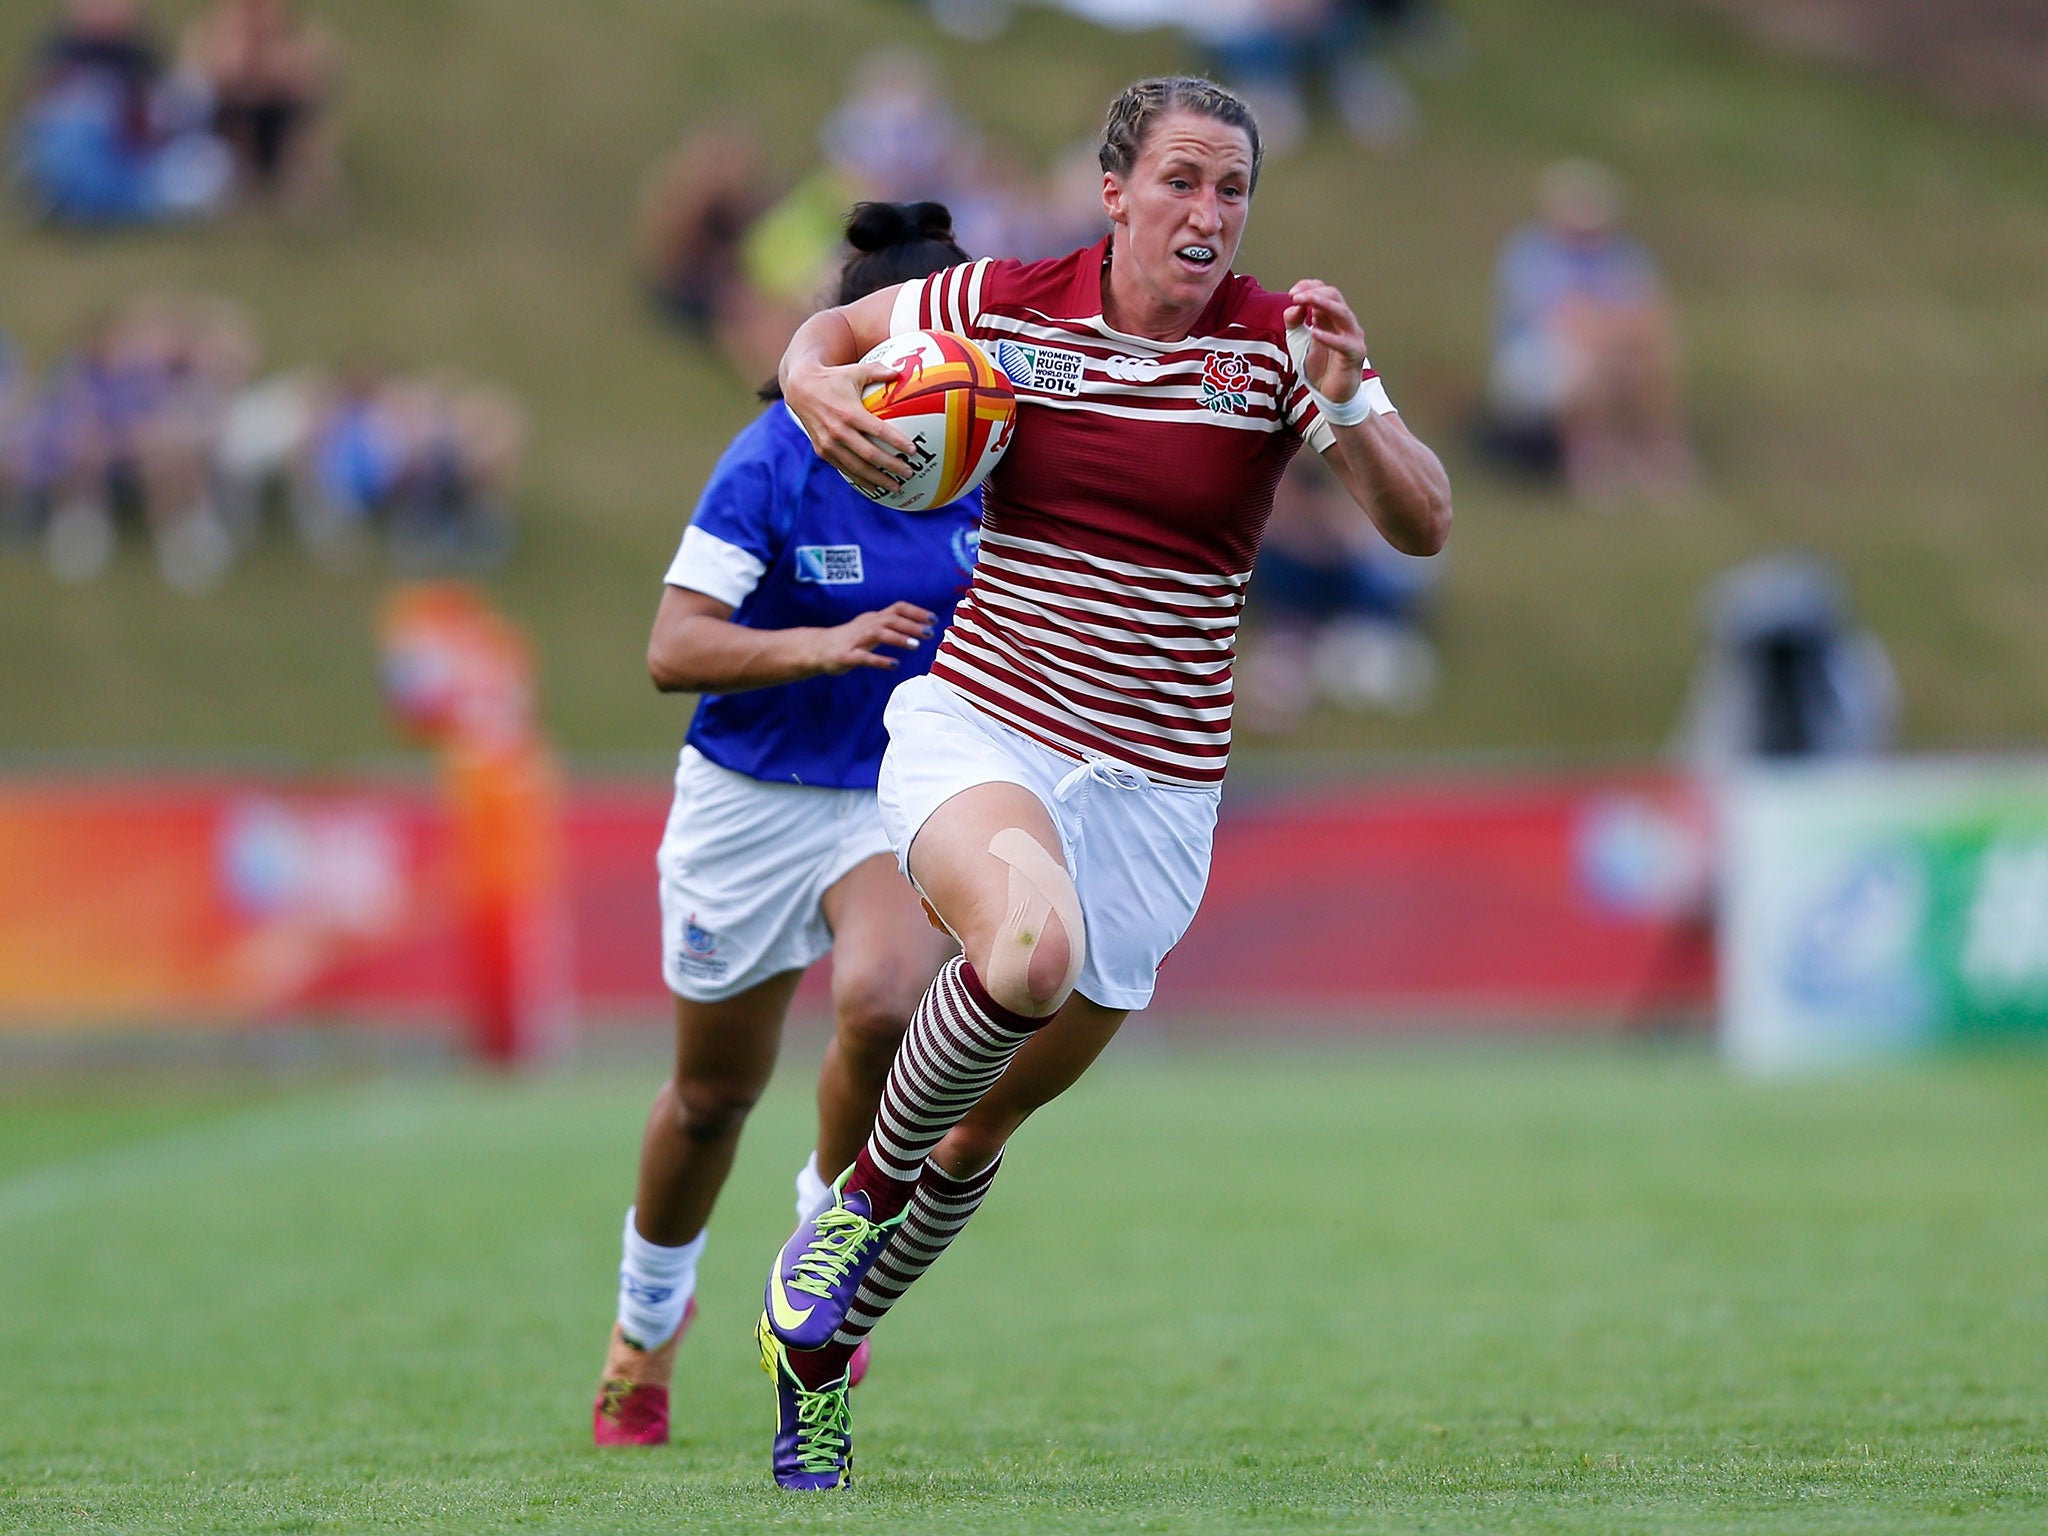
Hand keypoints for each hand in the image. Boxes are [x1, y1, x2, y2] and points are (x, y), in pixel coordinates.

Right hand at [785, 355, 920, 495]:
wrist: (800, 389)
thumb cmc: (833, 379)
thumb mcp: (855, 371)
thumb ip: (878, 371)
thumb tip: (899, 373)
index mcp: (849, 413)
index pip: (879, 431)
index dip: (897, 442)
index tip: (913, 450)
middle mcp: (839, 431)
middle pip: (871, 455)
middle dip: (892, 466)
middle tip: (909, 473)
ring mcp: (829, 443)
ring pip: (857, 467)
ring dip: (878, 479)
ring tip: (896, 487)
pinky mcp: (822, 451)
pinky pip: (844, 469)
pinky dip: (860, 479)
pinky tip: (875, 486)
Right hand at [808, 600, 935, 674]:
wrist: (817, 649)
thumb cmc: (849, 640)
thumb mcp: (870, 628)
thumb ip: (890, 626)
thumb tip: (918, 628)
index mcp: (873, 618)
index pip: (897, 608)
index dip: (916, 612)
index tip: (933, 619)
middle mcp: (866, 625)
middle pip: (891, 619)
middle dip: (912, 625)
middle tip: (930, 633)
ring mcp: (856, 640)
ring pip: (879, 634)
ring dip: (899, 638)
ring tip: (916, 646)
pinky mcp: (847, 656)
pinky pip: (865, 657)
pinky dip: (881, 660)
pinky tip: (895, 665)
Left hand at [1283, 278, 1367, 404]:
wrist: (1331, 393)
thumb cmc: (1320, 366)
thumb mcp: (1298, 341)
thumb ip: (1294, 322)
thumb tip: (1293, 306)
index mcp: (1331, 317)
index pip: (1324, 291)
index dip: (1308, 287)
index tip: (1292, 293)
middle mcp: (1344, 322)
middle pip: (1334, 296)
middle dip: (1314, 292)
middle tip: (1295, 296)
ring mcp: (1352, 336)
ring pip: (1342, 313)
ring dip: (1323, 304)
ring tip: (1306, 301)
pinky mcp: (1355, 354)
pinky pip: (1344, 343)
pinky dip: (1329, 337)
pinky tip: (1314, 332)